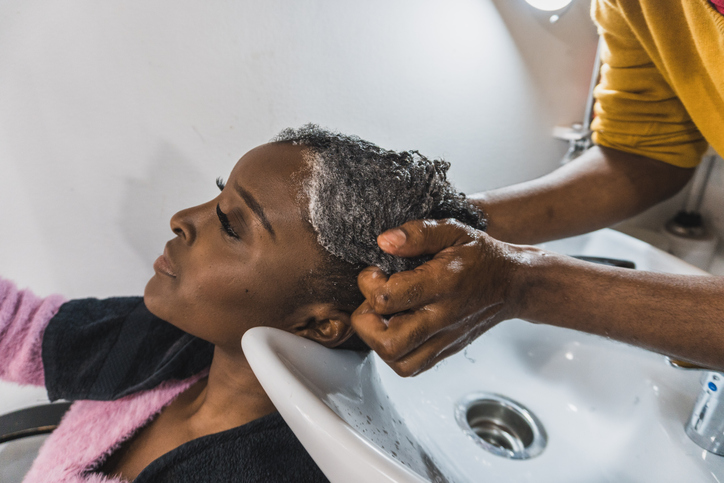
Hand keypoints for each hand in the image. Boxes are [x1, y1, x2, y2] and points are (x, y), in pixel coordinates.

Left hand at [351, 219, 521, 376]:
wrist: (512, 284)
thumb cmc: (480, 256)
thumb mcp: (452, 230)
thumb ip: (417, 233)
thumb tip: (384, 242)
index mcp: (442, 283)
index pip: (388, 298)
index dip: (368, 284)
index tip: (375, 272)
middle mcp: (442, 317)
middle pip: (388, 341)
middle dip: (366, 321)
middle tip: (373, 301)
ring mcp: (444, 338)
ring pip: (398, 361)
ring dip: (377, 340)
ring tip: (382, 317)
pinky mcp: (445, 350)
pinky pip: (410, 367)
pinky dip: (394, 353)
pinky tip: (396, 328)